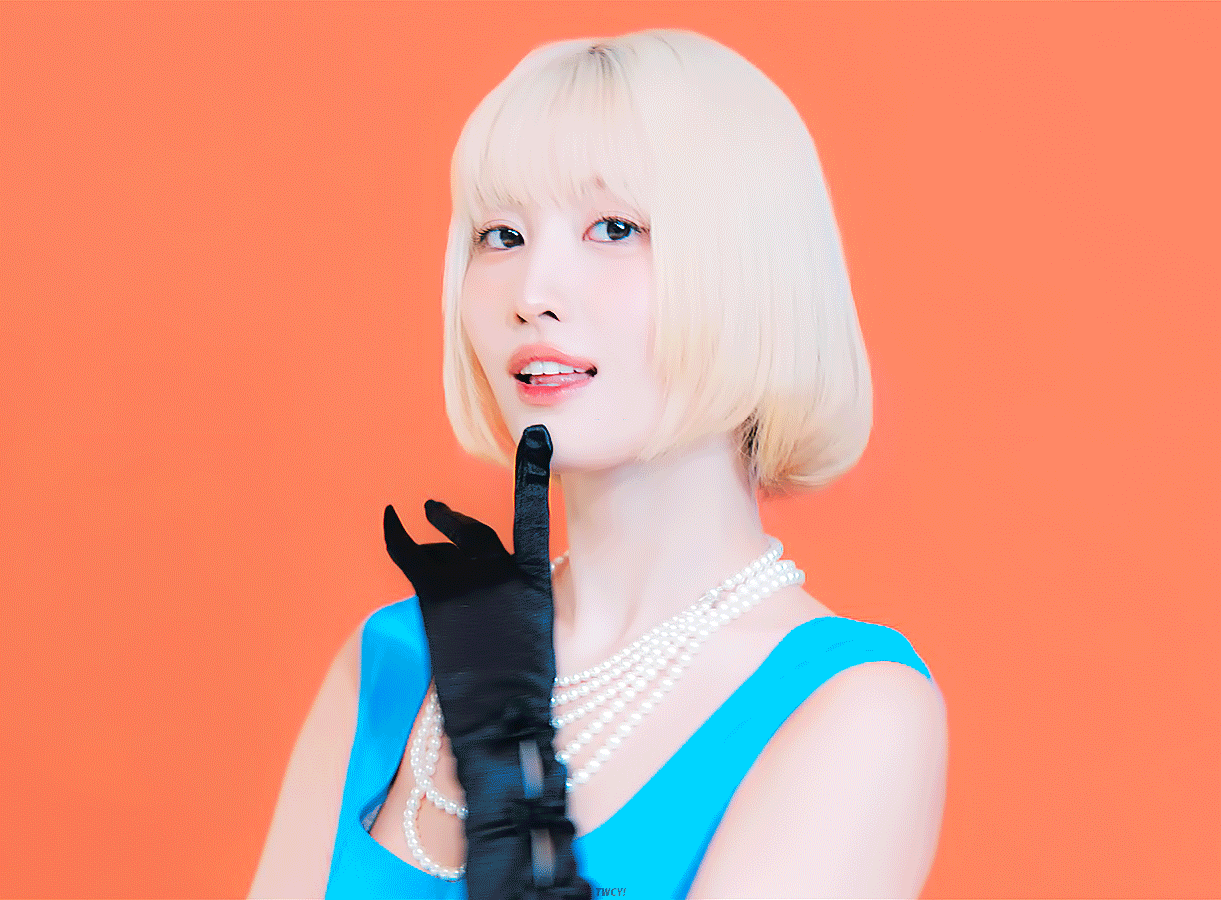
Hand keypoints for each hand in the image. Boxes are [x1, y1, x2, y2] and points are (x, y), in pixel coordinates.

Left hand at [382, 422, 555, 741]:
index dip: (533, 470)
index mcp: (537, 575)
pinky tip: (392, 517)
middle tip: (432, 509)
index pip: (533, 511)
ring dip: (428, 539)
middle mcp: (502, 568)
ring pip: (439, 547)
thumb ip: (516, 591)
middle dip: (450, 521)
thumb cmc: (522, 685)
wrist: (502, 714)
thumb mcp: (538, 628)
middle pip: (471, 532)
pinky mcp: (436, 596)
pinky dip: (397, 533)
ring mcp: (467, 580)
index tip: (536, 436)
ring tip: (418, 522)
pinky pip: (410, 553)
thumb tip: (482, 574)